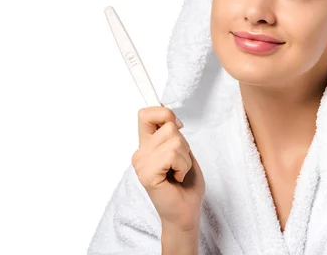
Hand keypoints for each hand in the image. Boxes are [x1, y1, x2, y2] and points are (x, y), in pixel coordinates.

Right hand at [132, 105, 205, 230]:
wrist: (186, 212)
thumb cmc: (186, 185)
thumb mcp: (182, 151)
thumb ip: (173, 134)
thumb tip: (170, 116)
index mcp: (146, 145)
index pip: (145, 114)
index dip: (164, 114)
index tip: (177, 127)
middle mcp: (140, 153)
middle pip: (168, 125)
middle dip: (184, 143)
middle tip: (179, 164)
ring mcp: (141, 164)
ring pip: (174, 139)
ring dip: (185, 158)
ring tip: (178, 172)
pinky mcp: (147, 175)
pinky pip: (172, 154)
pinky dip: (182, 166)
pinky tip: (176, 178)